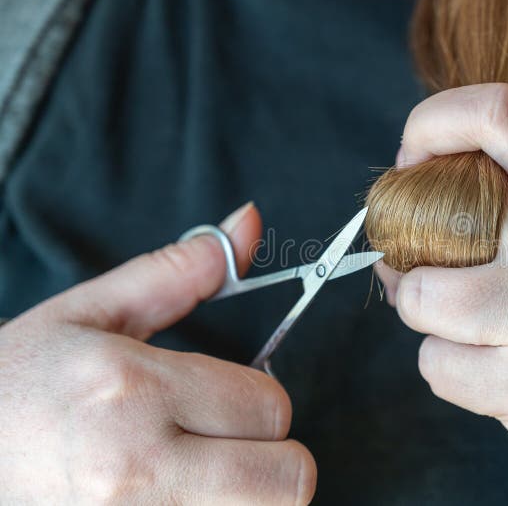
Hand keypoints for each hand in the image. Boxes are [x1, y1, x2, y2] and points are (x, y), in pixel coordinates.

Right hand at [0, 203, 315, 503]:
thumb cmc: (16, 387)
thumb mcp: (89, 314)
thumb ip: (178, 272)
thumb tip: (248, 222)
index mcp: (133, 389)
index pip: (271, 406)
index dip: (261, 400)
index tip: (228, 400)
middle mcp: (138, 468)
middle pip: (288, 478)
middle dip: (272, 456)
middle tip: (227, 443)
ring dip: (247, 493)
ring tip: (198, 471)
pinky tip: (176, 496)